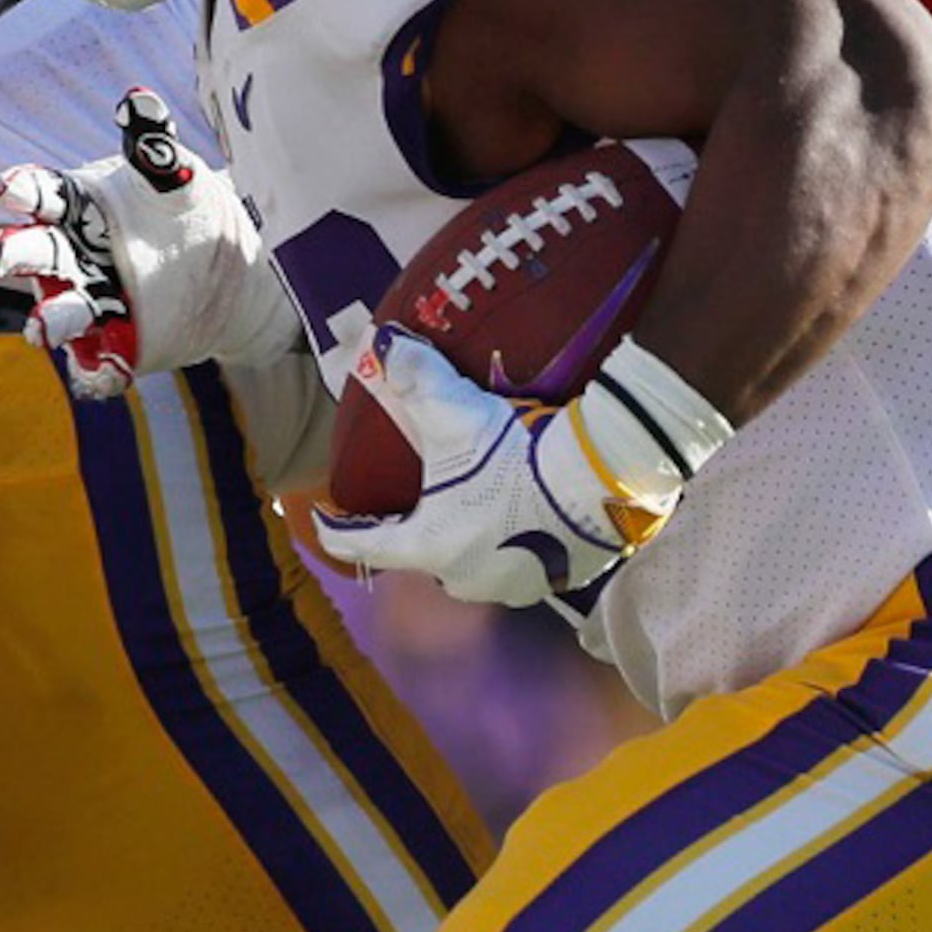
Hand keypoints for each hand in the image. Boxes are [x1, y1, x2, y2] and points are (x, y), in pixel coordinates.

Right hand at [0, 88, 297, 397]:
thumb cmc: (185, 212)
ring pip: (56, 315)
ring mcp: (87, 304)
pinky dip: (97, 370)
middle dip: (13, 253)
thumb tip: (139, 100)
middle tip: (3, 254)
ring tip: (42, 328)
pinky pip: (96, 366)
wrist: (233, 271)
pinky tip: (110, 368)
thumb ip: (154, 146)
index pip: (37, 195)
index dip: (19, 190)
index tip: (9, 189)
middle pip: (31, 253)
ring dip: (47, 321)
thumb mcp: (176, 177)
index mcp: (74, 208)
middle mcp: (68, 257)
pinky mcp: (114, 346)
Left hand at [311, 326, 719, 606]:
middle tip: (428, 499)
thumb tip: (379, 345)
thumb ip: (413, 377)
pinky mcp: (557, 582)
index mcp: (427, 545)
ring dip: (475, 541)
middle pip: (426, 555)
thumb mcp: (456, 411)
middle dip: (423, 530)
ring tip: (485, 508)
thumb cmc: (517, 455)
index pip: (363, 544)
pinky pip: (525, 566)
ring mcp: (512, 586)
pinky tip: (532, 519)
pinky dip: (521, 546)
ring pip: (476, 565)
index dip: (338, 527)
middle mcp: (463, 577)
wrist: (604, 477)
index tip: (327, 518)